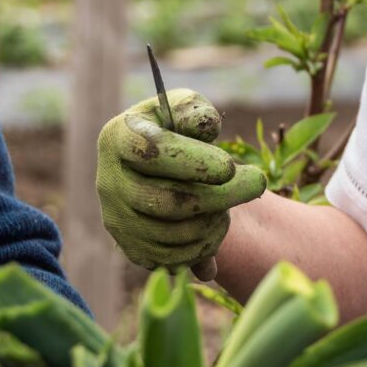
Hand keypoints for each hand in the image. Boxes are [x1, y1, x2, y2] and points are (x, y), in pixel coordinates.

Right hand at [95, 89, 263, 271]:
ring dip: (215, 221)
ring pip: (173, 234)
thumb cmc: (176, 130)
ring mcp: (118, 220)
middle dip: (221, 195)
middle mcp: (109, 183)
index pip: (153, 153)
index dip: (195, 162)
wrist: (160, 169)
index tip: (230, 167)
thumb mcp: (183, 107)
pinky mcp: (132, 249)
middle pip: (167, 201)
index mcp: (117, 139)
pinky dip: (205, 247)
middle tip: (257, 183)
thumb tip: (206, 127)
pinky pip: (173, 259)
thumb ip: (194, 110)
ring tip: (233, 201)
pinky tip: (218, 224)